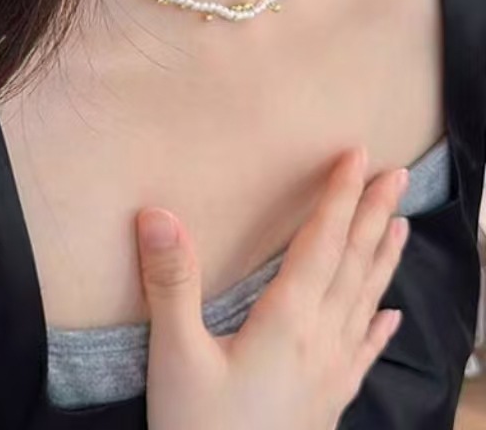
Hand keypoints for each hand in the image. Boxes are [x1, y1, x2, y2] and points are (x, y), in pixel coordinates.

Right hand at [137, 148, 408, 429]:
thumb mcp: (176, 356)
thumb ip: (171, 283)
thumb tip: (158, 212)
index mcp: (287, 322)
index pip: (320, 244)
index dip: (338, 197)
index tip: (358, 156)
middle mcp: (319, 342)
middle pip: (352, 266)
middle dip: (373, 216)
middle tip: (396, 175)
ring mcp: (329, 375)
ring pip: (364, 303)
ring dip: (383, 259)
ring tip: (402, 224)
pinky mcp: (326, 403)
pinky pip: (362, 353)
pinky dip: (378, 327)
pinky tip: (389, 317)